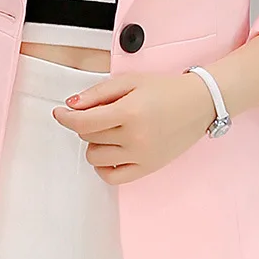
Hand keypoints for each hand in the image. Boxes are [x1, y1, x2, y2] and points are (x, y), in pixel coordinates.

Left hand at [52, 71, 217, 184]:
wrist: (199, 103)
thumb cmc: (165, 89)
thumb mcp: (130, 81)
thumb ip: (98, 93)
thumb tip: (71, 105)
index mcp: (129, 112)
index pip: (84, 122)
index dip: (66, 117)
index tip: (59, 112)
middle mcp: (135, 138)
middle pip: (88, 137)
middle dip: (86, 124)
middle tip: (100, 112)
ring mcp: (141, 156)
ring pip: (96, 157)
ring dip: (94, 143)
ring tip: (108, 129)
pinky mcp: (147, 169)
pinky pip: (112, 177)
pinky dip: (103, 165)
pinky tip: (109, 151)